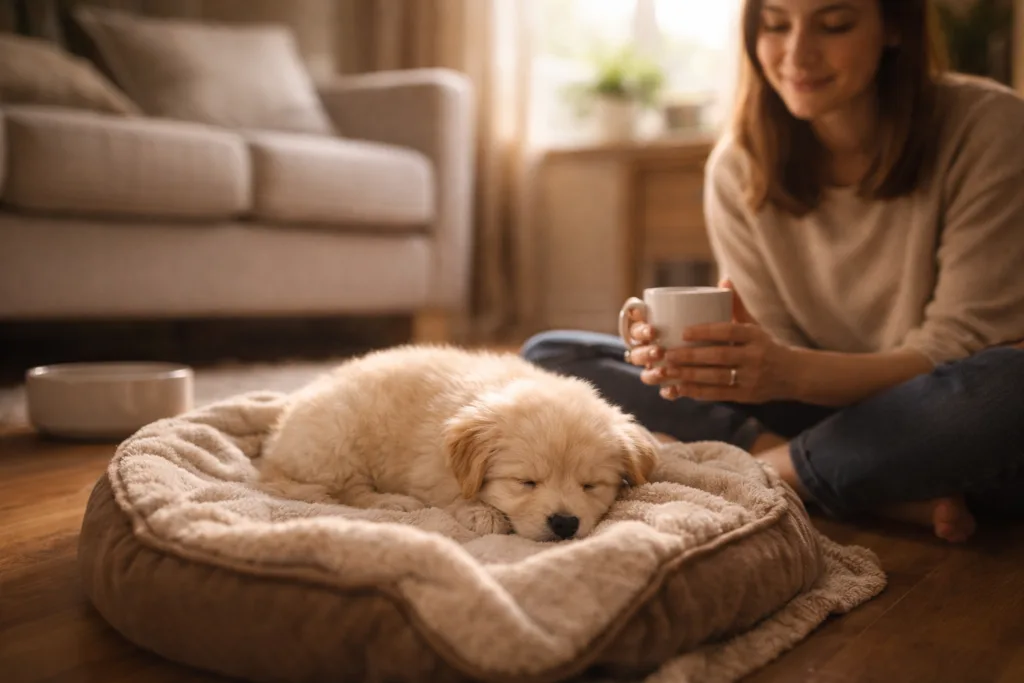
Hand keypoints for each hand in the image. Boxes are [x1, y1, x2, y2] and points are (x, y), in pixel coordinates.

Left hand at [625, 279, 795, 403]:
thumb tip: (724, 280)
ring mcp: (751, 378)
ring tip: (668, 371)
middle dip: (691, 356)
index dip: (706, 331)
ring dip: (690, 375)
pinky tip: (679, 388)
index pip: (729, 331)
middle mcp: (754, 356)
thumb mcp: (754, 325)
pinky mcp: (746, 396)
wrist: (793, 375)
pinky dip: (697, 391)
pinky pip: (719, 394)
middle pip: (719, 356)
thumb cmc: (765, 345)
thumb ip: (737, 306)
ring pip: (716, 377)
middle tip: (667, 354)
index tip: (683, 331)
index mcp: (755, 336)